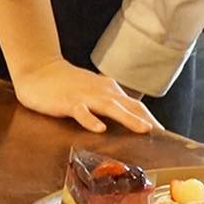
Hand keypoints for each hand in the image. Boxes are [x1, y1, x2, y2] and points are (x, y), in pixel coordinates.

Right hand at [13, 57, 160, 133]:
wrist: (39, 69)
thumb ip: (110, 103)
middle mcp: (102, 92)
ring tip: (143, 129)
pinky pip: (81, 112)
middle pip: (129, 106)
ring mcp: (85, 96)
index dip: (150, 118)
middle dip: (146, 119)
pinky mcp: (68, 102)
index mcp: (109, 91)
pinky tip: (100, 129)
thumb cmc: (67, 84)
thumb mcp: (94, 92)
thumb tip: (129, 117)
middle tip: (161, 134)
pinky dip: (91, 120)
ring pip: (110, 107)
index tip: (164, 133)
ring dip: (128, 118)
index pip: (135, 106)